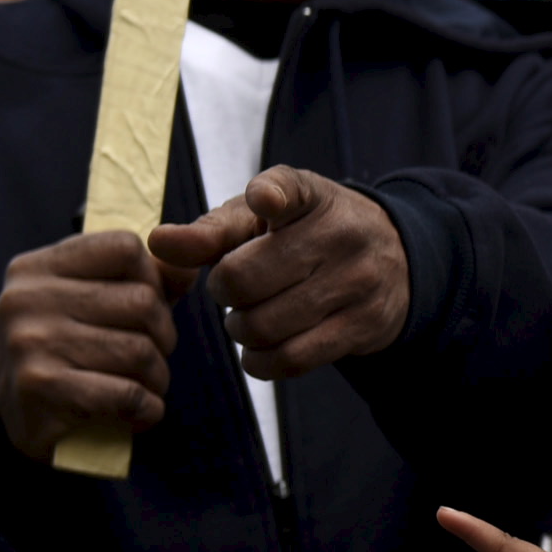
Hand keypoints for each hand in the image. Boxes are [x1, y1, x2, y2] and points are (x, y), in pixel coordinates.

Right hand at [0, 229, 193, 461]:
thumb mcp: (92, 302)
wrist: (12, 416)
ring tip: (141, 386)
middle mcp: (27, 298)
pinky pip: (126, 393)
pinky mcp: (39, 387)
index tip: (144, 309)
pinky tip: (136, 412)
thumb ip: (143, 278)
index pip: (125, 247)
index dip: (153, 279)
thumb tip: (189, 264)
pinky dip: (146, 408)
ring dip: (156, 377)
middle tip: (148, 358)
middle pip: (142, 302)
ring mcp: (29, 342)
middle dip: (163, 337)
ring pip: (140, 350)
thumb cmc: (65, 350)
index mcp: (37, 267)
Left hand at [151, 168, 409, 380]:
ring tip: (251, 318)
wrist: (394, 262)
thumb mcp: (263, 220)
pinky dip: (261, 361)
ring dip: (241, 330)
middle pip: (243, 279)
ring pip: (263, 325)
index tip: (265, 201)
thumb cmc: (306, 235)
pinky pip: (291, 358)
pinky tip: (263, 348)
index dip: (271, 197)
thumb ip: (209, 232)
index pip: (289, 190)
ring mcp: (357, 281)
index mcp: (310, 197)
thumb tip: (157, 242)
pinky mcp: (364, 324)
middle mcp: (340, 234)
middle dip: (224, 292)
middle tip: (235, 290)